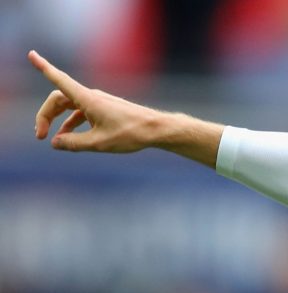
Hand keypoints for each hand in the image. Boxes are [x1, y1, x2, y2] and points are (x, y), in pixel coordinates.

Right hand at [29, 50, 159, 152]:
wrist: (157, 129)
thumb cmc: (131, 134)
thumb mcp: (99, 143)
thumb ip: (74, 143)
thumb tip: (55, 143)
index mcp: (88, 99)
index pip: (60, 80)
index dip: (44, 68)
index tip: (31, 54)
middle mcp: (91, 96)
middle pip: (58, 99)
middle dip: (46, 115)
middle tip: (39, 135)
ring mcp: (98, 102)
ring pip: (70, 107)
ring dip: (58, 121)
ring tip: (51, 139)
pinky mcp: (105, 109)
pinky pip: (82, 113)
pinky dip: (72, 123)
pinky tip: (68, 136)